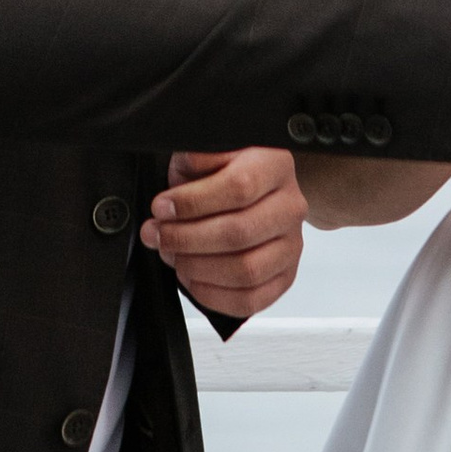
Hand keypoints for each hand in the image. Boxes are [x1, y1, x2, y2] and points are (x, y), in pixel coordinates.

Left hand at [146, 147, 306, 317]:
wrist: (258, 191)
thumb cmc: (227, 171)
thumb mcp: (208, 151)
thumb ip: (194, 161)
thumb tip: (174, 194)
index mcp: (274, 165)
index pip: (239, 187)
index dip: (193, 202)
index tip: (162, 207)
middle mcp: (290, 206)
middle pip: (239, 233)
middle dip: (186, 238)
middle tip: (158, 235)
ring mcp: (291, 244)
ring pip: (246, 270)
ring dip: (196, 268)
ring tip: (173, 255)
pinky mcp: (284, 276)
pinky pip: (250, 300)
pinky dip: (212, 295)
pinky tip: (191, 277)